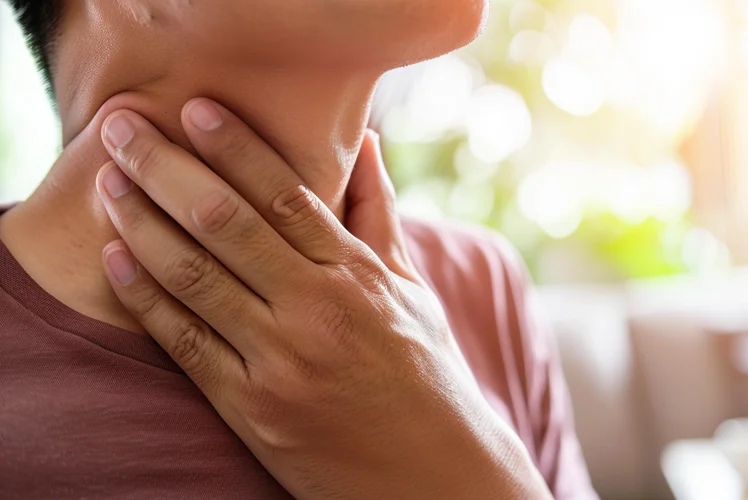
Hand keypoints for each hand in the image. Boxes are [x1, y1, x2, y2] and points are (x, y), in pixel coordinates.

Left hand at [95, 99, 550, 499]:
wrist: (432, 474)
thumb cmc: (425, 373)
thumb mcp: (410, 289)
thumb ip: (378, 214)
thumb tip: (367, 143)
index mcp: (360, 277)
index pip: (287, 196)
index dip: (236, 148)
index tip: (194, 109)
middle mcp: (318, 312)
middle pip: (227, 224)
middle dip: (167, 168)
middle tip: (124, 129)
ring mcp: (281, 362)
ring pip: (196, 277)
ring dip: (144, 224)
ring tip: (110, 184)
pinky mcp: (252, 410)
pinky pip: (187, 344)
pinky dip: (147, 299)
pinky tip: (118, 259)